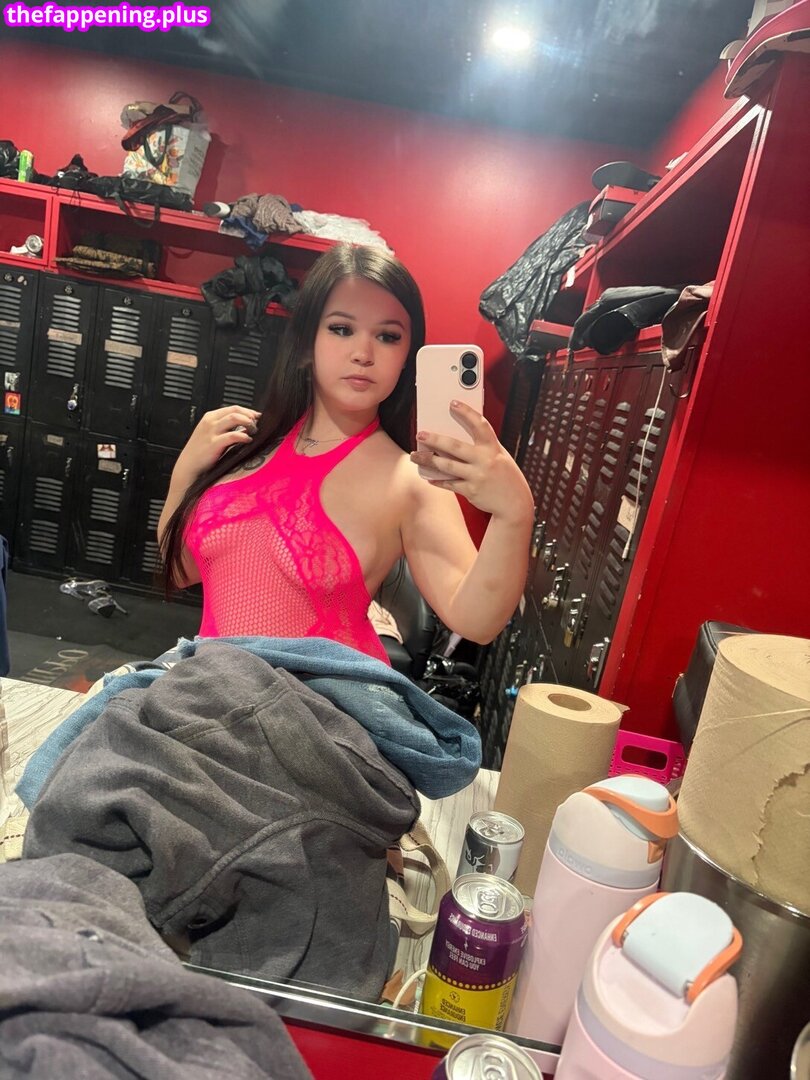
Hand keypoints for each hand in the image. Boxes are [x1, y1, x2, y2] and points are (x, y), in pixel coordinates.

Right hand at [172, 406, 260, 488]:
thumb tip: (245, 425)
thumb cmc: (201, 452)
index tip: (257, 418)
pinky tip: (248, 440)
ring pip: (235, 418)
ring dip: (248, 423)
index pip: (233, 408)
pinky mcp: (214, 443)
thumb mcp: (210, 433)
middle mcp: (210, 421)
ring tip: (254, 431)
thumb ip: (225, 427)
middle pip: (235, 410)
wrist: (188, 466)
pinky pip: (233, 435)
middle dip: (250, 415)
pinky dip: (243, 436)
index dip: (248, 411)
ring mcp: (211, 431)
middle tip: (258, 424)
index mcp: (210, 417)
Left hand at [409, 400, 533, 522]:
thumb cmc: (505, 477)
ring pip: (447, 466)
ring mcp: (477, 476)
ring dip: (428, 460)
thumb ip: (482, 448)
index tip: (453, 404)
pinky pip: (449, 483)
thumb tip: (456, 441)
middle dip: (435, 440)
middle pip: (455, 447)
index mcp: (494, 448)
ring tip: (415, 456)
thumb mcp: (500, 457)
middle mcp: (485, 460)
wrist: (515, 503)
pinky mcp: (471, 491)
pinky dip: (437, 480)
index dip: (467, 413)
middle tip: (420, 434)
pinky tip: (428, 477)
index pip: (480, 425)